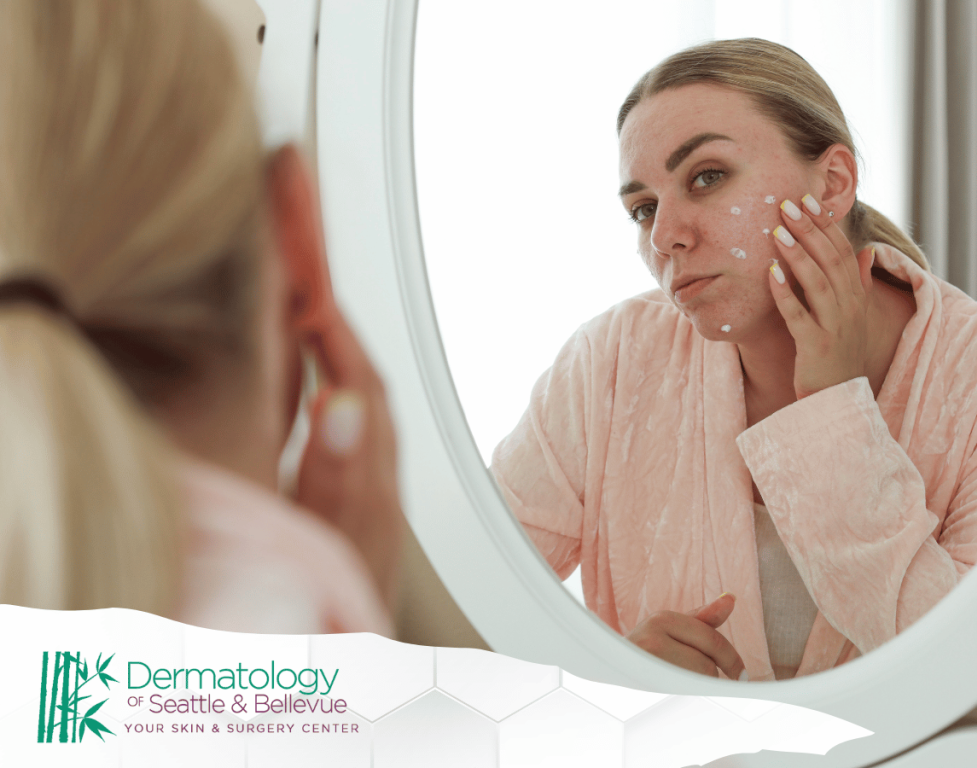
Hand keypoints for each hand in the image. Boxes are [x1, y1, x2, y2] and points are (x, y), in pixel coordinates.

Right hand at [294, 306, 404, 610]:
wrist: (351, 670)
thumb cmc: (328, 613)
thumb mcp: (321, 544)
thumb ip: (333, 474)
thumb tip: (347, 402)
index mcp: (369, 483)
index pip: (364, 388)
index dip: (341, 337)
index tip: (312, 292)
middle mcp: (380, 486)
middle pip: (372, 394)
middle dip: (343, 340)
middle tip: (309, 297)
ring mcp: (374, 499)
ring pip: (365, 415)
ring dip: (342, 368)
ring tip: (310, 334)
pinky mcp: (363, 513)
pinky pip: (354, 438)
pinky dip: (335, 403)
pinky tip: (315, 403)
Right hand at [626, 593, 746, 678]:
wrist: (609, 665)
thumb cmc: (646, 646)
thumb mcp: (673, 627)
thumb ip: (703, 618)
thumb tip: (730, 598)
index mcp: (663, 618)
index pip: (711, 639)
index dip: (731, 659)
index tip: (742, 675)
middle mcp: (654, 636)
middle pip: (706, 664)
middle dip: (712, 672)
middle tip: (711, 677)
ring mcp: (648, 660)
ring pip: (696, 679)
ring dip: (698, 682)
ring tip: (679, 676)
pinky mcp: (645, 681)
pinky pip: (685, 690)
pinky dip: (689, 690)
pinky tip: (677, 685)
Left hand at [768, 196, 874, 399]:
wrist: (839, 398)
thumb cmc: (840, 354)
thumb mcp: (854, 316)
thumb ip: (860, 284)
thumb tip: (867, 253)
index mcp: (856, 296)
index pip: (843, 251)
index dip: (826, 225)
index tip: (808, 200)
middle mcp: (850, 307)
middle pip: (830, 260)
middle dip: (809, 230)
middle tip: (787, 204)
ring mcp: (835, 326)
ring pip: (817, 282)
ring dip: (796, 253)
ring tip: (777, 230)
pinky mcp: (816, 346)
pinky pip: (798, 315)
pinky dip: (784, 293)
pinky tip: (770, 273)